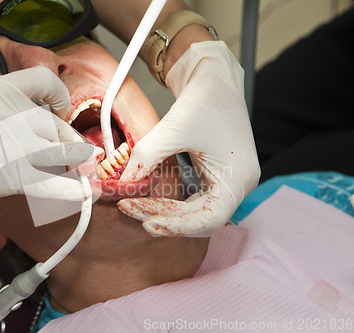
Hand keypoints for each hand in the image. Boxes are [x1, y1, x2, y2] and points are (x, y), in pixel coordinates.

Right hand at [0, 66, 101, 244]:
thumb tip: (34, 125)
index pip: (39, 78)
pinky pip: (49, 182)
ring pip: (57, 152)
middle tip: (81, 157)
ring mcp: (4, 141)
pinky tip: (81, 195)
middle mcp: (0, 110)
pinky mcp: (5, 173)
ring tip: (90, 173)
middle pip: (52, 124)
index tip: (62, 108)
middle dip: (68, 144)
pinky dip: (68, 192)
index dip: (59, 93)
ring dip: (77, 165)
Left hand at [118, 41, 259, 236]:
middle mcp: (239, 184)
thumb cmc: (203, 98)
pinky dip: (171, 201)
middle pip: (200, 218)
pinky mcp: (216, 176)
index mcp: (239, 176)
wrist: (214, 78)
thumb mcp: (172, 129)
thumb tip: (122, 185)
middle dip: (163, 216)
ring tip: (133, 204)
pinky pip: (193, 199)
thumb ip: (145, 158)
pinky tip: (148, 197)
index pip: (210, 220)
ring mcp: (228, 181)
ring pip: (194, 211)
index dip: (177, 227)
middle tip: (129, 208)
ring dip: (164, 210)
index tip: (147, 223)